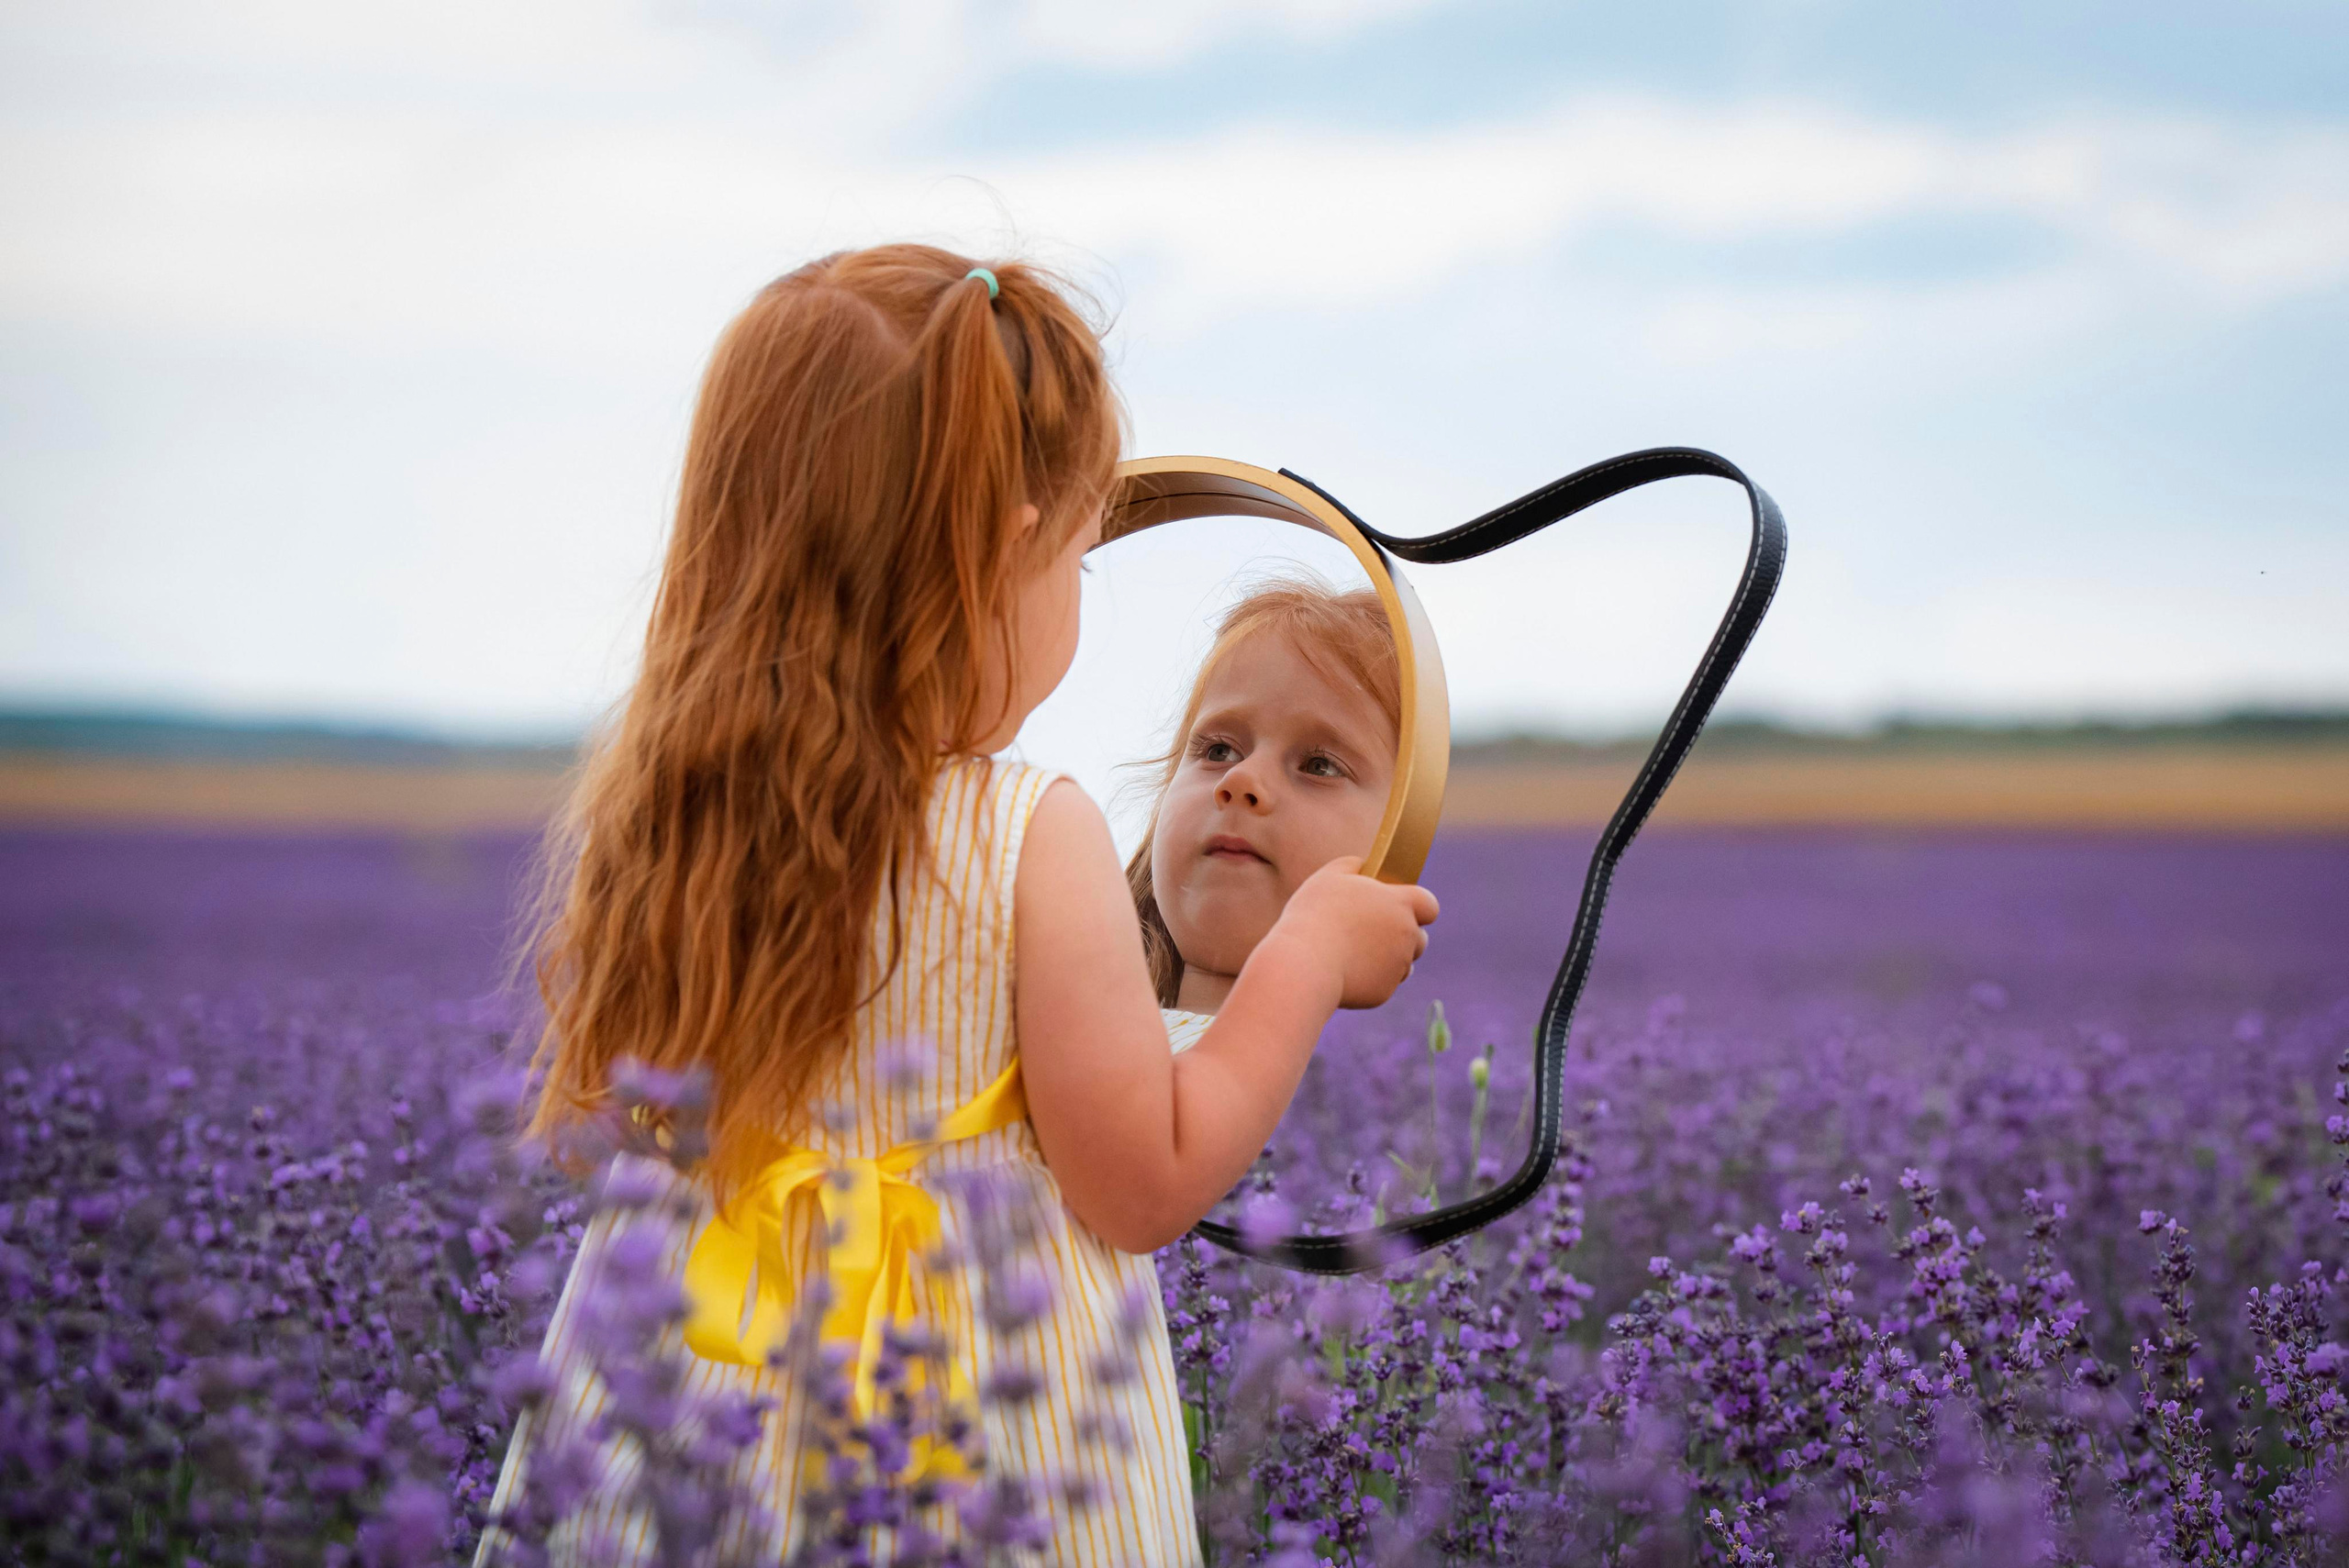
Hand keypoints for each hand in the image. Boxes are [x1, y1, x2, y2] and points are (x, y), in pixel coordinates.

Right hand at [1270, 855, 1439, 1009]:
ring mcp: (1398, 966)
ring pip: (1404, 964)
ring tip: (1355, 953)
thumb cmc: (1315, 915)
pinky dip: (1370, 979)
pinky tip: (1345, 971)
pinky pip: (1383, 983)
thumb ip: (1353, 866)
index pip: (1429, 905)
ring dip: (1388, 959)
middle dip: (1402, 937)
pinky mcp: (1384, 991)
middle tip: (1371, 933)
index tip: (1398, 908)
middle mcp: (1406, 935)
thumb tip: (1364, 866)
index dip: (1418, 907)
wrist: (1304, 964)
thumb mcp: (1329, 877)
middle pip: (1419, 938)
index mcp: (1399, 904)